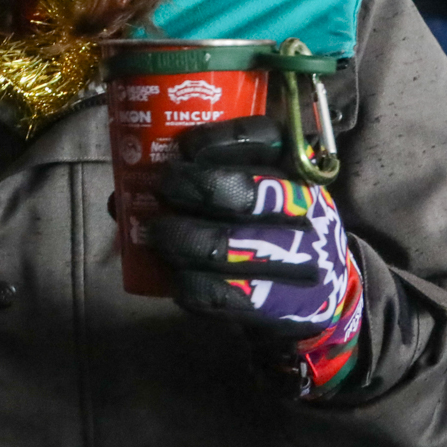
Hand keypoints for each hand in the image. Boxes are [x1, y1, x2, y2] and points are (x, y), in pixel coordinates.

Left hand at [149, 116, 363, 397]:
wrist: (321, 298)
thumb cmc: (272, 229)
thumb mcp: (262, 194)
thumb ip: (209, 181)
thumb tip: (125, 189)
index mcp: (298, 172)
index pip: (268, 139)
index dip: (222, 139)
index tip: (186, 148)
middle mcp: (305, 210)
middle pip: (246, 194)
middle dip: (195, 188)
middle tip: (163, 189)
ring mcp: (297, 261)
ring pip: (229, 246)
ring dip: (182, 239)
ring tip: (156, 234)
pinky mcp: (280, 307)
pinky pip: (223, 295)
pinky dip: (191, 284)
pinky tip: (176, 278)